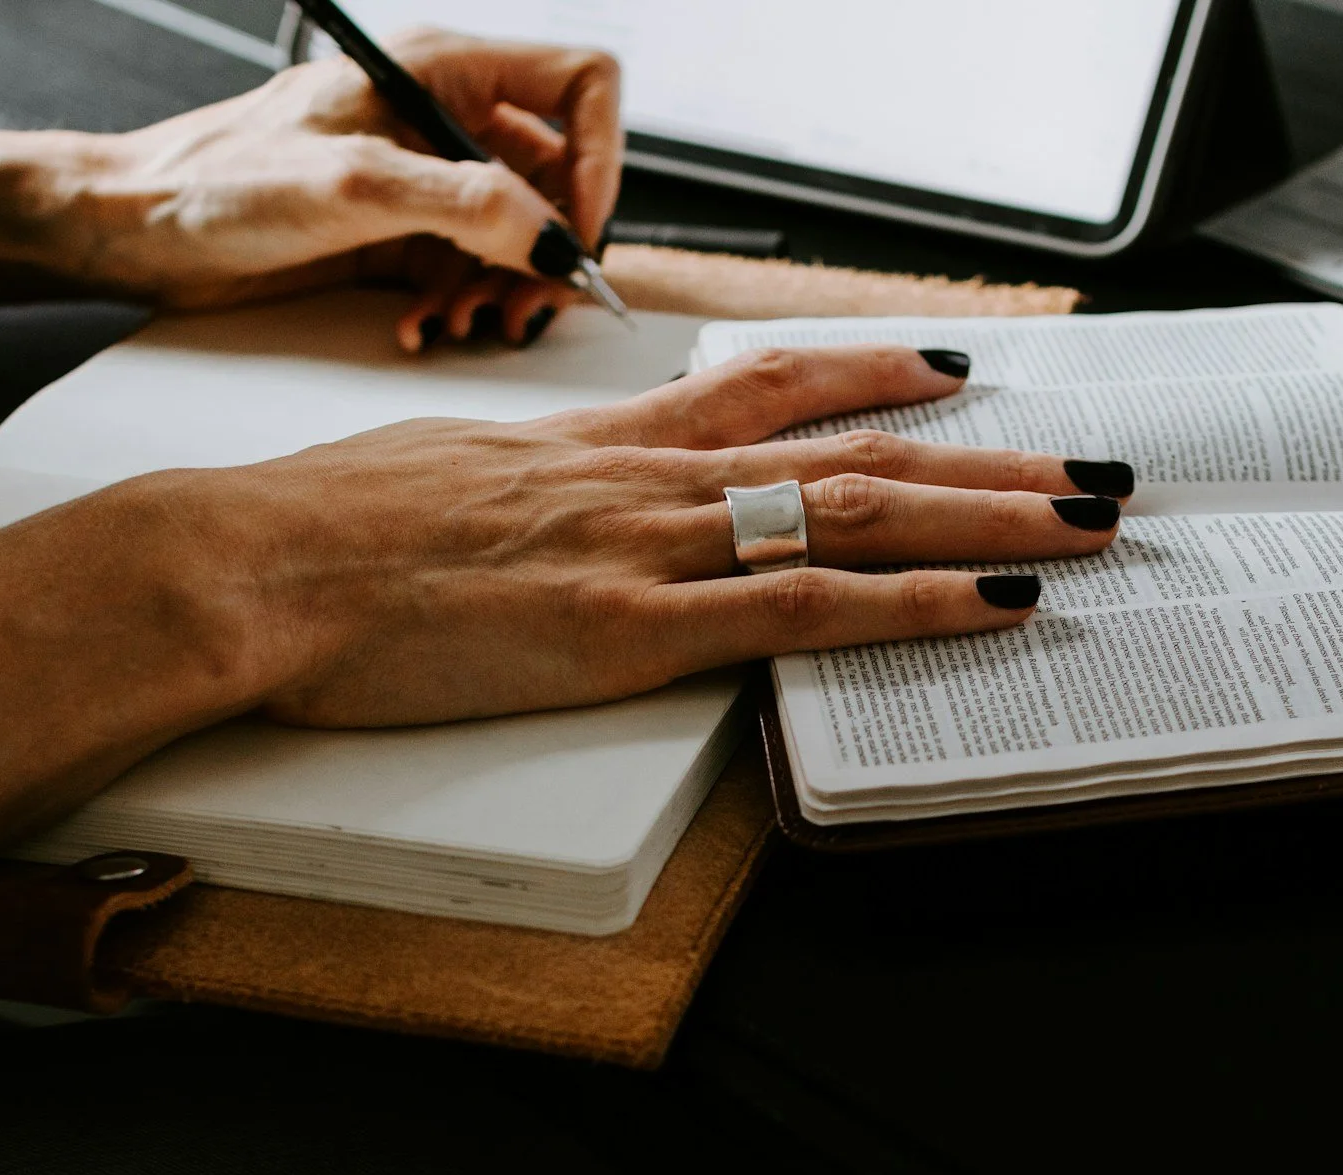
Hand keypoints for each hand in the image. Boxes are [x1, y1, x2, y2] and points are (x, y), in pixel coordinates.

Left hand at [48, 30, 620, 350]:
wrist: (136, 226)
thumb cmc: (218, 179)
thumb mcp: (353, 187)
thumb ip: (464, 204)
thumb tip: (549, 236)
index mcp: (442, 70)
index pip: (580, 87)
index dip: (602, 159)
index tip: (577, 233)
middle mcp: (444, 116)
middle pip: (559, 175)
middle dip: (551, 248)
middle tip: (525, 305)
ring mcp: (424, 175)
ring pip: (520, 232)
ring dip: (503, 288)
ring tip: (463, 323)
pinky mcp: (400, 229)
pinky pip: (469, 268)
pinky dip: (458, 303)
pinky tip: (419, 325)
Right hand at [140, 345, 1130, 725]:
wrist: (249, 564)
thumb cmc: (318, 530)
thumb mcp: (437, 476)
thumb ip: (519, 487)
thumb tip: (542, 506)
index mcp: (596, 444)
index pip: (764, 389)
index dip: (871, 375)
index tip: (949, 374)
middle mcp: (644, 479)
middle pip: (849, 449)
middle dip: (984, 458)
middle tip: (1086, 461)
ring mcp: (646, 550)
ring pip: (857, 516)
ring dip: (991, 517)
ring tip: (1092, 521)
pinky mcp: (627, 632)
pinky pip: (802, 613)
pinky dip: (912, 606)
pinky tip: (996, 606)